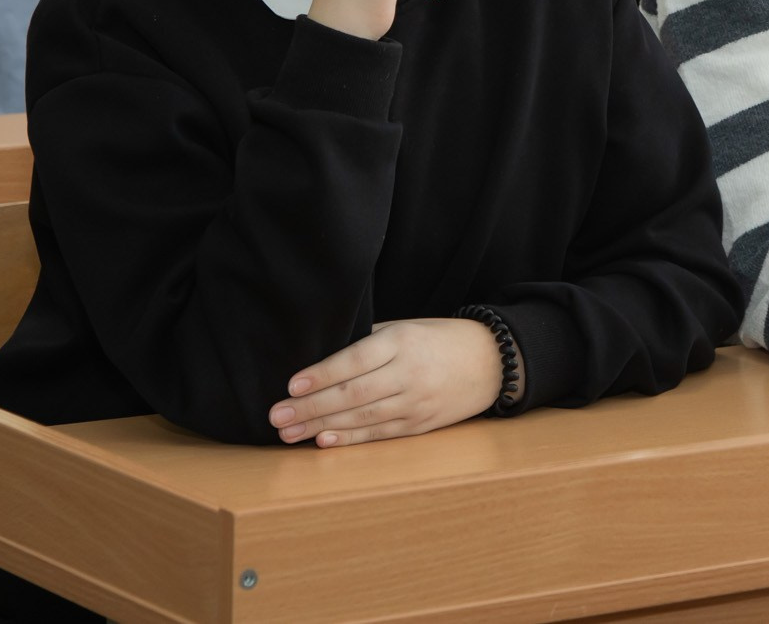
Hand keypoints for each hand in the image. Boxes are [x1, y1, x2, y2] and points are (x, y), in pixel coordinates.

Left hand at [269, 317, 502, 446]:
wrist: (492, 362)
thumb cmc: (441, 339)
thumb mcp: (407, 327)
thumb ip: (370, 340)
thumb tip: (323, 356)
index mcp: (402, 341)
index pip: (355, 360)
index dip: (322, 374)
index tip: (291, 385)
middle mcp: (409, 373)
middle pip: (353, 394)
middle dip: (310, 407)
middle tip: (277, 416)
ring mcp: (416, 402)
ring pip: (362, 417)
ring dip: (321, 426)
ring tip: (289, 433)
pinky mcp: (420, 424)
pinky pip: (379, 433)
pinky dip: (350, 438)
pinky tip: (324, 441)